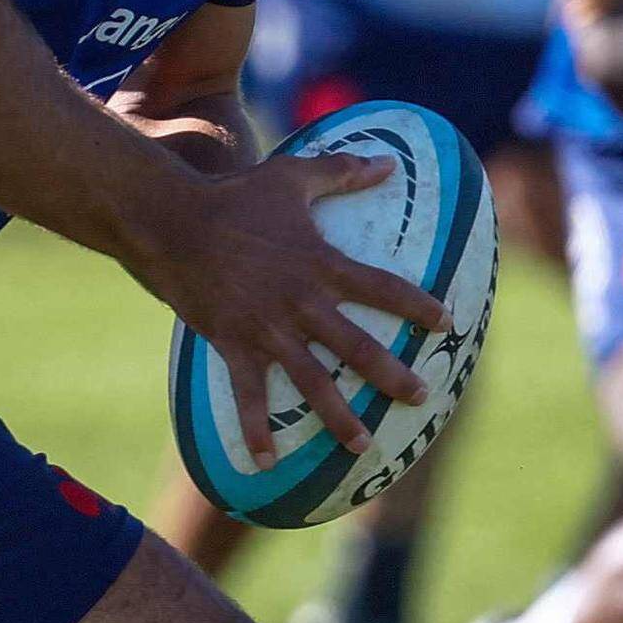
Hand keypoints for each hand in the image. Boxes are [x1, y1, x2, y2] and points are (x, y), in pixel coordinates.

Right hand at [148, 149, 451, 467]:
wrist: (174, 221)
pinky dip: (256, 429)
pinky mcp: (233, 344)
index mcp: (322, 264)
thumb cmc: (236, 196)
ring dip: (339, 416)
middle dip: (393, 376)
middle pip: (358, 347)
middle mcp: (302, 303)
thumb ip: (343, 171)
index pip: (383, 289)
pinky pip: (248, 395)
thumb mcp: (293, 175)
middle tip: (421, 398)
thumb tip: (389, 161)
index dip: (419, 307)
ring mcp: (267, 329)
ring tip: (363, 445)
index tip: (448, 324)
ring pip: (312, 381)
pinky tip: (267, 462)